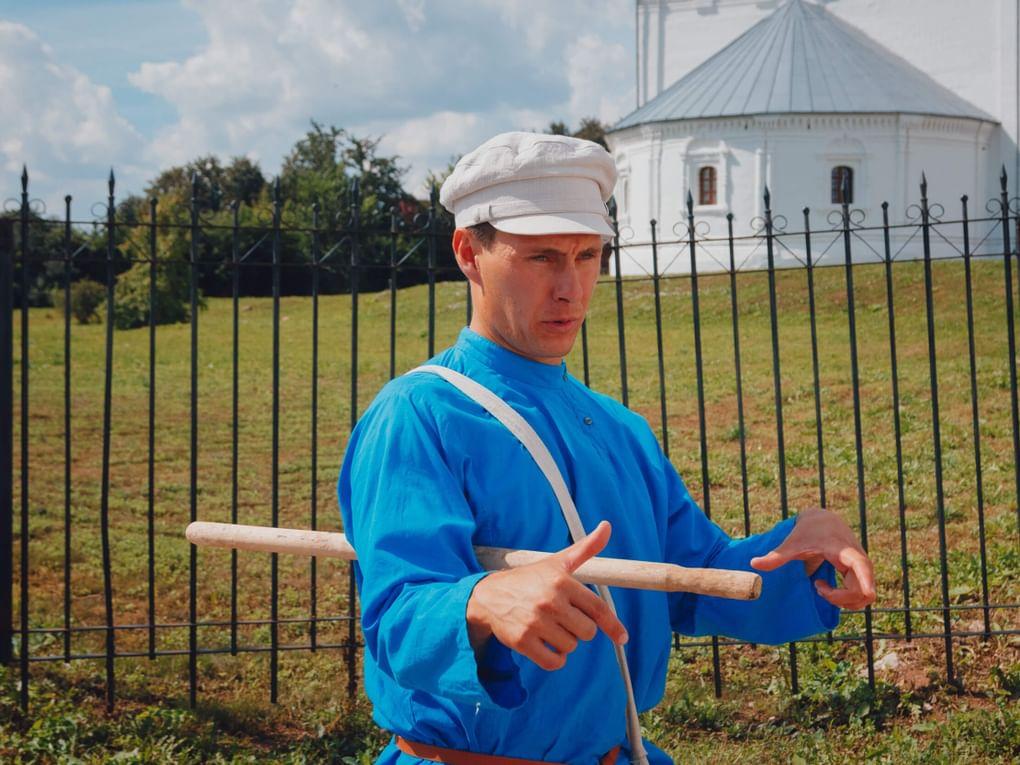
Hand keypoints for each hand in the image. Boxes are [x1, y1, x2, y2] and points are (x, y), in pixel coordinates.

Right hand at [466, 521, 628, 670]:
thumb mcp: (557, 562)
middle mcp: (550, 601)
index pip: (597, 609)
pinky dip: (555, 660)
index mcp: (562, 582)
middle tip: (563, 618)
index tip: (622, 637)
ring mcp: (535, 622)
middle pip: (587, 632)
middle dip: (579, 629)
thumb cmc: (530, 579)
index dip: (613, 625)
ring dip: (565, 643)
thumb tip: (608, 526)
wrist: (489, 595)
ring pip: (571, 647)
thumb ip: (586, 548)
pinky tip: (548, 647)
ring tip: (550, 628)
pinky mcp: (523, 641)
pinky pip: (553, 662)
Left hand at [749, 507, 875, 609]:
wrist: (824, 520)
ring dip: (842, 600)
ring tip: (819, 587)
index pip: (862, 566)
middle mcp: (858, 560)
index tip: (867, 593)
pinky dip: (844, 598)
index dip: (867, 581)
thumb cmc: (809, 530)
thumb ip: (776, 556)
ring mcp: (861, 568)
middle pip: (863, 590)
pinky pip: (860, 594)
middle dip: (840, 598)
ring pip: (864, 595)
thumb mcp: (792, 543)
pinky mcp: (860, 574)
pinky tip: (823, 586)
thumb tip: (754, 563)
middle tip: (818, 588)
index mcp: (844, 550)